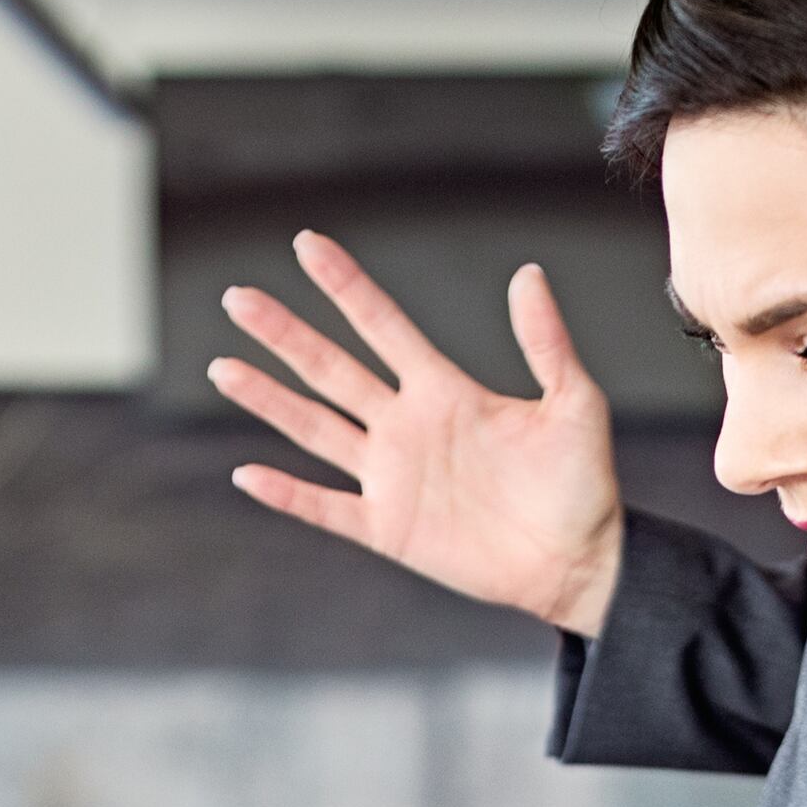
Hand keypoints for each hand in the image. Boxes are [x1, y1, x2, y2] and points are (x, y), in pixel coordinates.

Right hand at [213, 231, 628, 634]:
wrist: (579, 562)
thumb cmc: (582, 483)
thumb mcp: (574, 403)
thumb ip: (547, 342)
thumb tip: (526, 274)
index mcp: (444, 390)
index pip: (381, 325)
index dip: (344, 286)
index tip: (307, 244)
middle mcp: (406, 425)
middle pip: (330, 369)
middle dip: (284, 334)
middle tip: (238, 298)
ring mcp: (392, 477)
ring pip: (315, 428)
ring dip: (270, 399)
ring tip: (223, 366)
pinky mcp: (388, 528)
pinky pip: (326, 508)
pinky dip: (288, 494)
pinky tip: (248, 473)